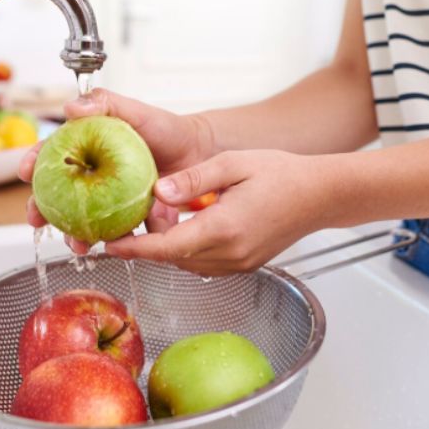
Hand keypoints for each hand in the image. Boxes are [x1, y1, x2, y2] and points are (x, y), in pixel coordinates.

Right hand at [18, 88, 214, 251]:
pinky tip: (115, 247)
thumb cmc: (165, 129)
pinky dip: (116, 242)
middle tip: (36, 220)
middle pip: (59, 194)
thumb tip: (72, 107)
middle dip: (42, 210)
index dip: (34, 163)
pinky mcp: (130, 217)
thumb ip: (106, 103)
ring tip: (76, 243)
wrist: (199, 152)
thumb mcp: (136, 111)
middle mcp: (93, 176)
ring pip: (83, 220)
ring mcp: (109, 199)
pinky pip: (119, 232)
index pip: (53, 154)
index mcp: (87, 148)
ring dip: (75, 235)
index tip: (24, 172)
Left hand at [104, 150, 339, 275]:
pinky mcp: (243, 265)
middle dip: (149, 240)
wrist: (320, 195)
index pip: (167, 247)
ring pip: (186, 262)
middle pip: (173, 257)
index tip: (109, 245)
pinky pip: (203, 262)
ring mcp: (238, 264)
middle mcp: (230, 253)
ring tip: (161, 216)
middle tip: (137, 214)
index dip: (134, 248)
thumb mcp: (232, 164)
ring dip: (168, 245)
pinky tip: (187, 225)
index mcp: (225, 228)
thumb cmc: (281, 174)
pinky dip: (187, 248)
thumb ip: (193, 179)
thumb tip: (158, 190)